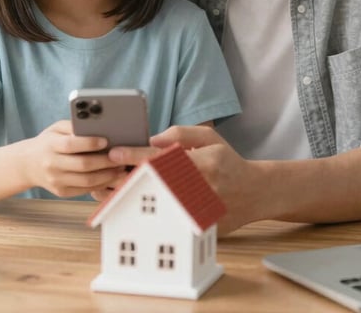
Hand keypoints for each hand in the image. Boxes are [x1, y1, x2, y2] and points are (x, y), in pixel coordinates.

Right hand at [26, 121, 125, 197]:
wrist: (27, 164)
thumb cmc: (48, 142)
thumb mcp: (56, 129)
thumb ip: (74, 126)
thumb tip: (97, 126)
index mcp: (50, 145)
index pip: (71, 145)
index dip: (89, 143)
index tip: (106, 140)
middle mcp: (52, 164)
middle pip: (83, 165)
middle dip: (105, 161)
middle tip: (121, 156)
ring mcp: (56, 180)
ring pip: (87, 180)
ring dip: (107, 175)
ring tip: (121, 168)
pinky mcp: (61, 192)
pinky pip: (85, 189)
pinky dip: (101, 184)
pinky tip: (112, 177)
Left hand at [111, 125, 261, 234]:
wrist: (255, 192)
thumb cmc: (228, 161)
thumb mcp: (209, 138)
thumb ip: (180, 133)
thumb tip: (151, 140)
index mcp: (203, 162)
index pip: (163, 158)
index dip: (135, 155)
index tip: (115, 152)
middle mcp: (202, 187)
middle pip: (156, 183)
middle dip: (128, 179)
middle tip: (106, 173)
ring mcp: (201, 209)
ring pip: (158, 203)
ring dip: (132, 198)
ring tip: (110, 190)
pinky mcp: (199, 226)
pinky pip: (168, 219)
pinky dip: (148, 214)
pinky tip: (130, 208)